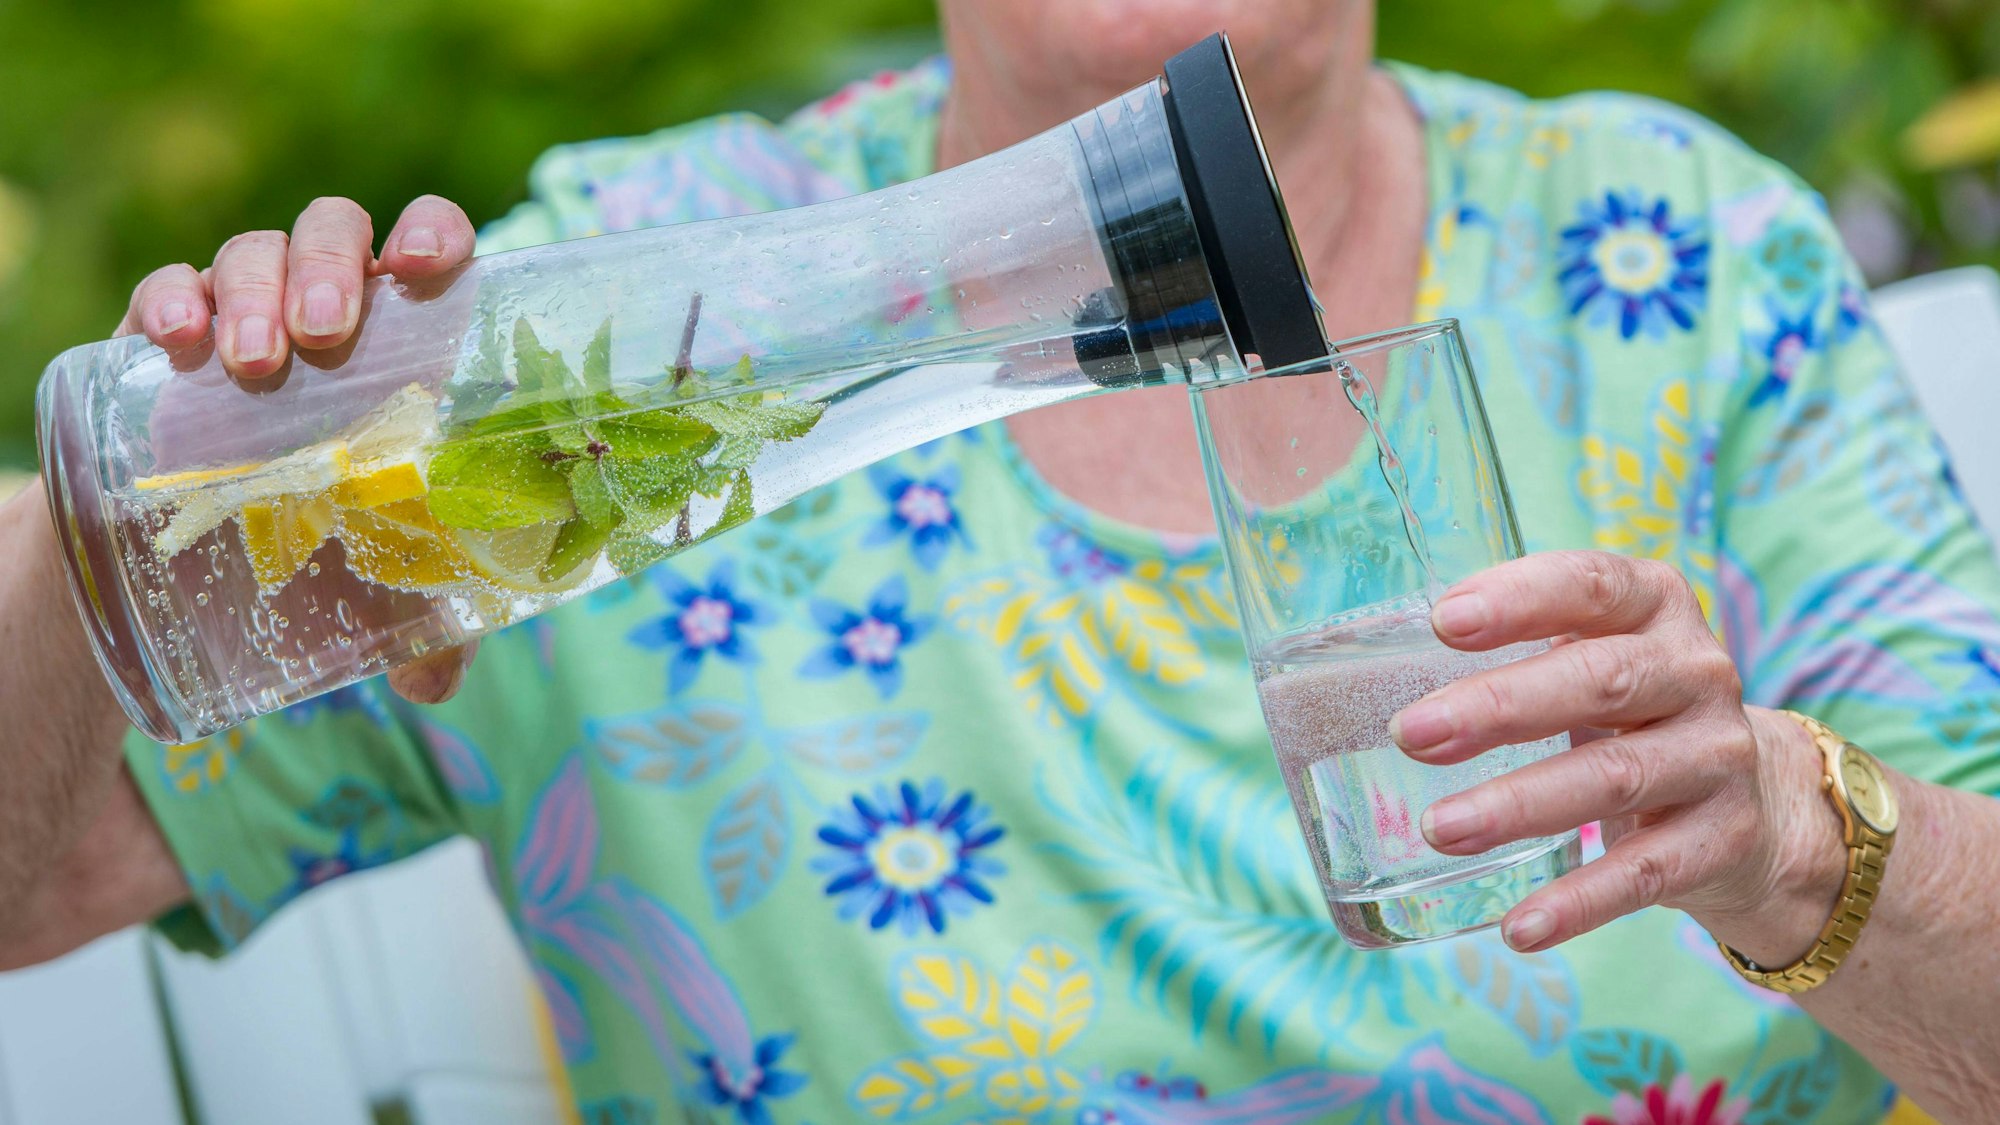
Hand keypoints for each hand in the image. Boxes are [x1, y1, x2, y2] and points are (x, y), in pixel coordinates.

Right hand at [117, 195, 481, 703]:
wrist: (202, 556)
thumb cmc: (324, 541)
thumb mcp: (383, 581)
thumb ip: (429, 626)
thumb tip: (437, 680)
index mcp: (405, 342)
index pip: (430, 247)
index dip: (433, 232)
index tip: (427, 266)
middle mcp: (329, 311)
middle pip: (336, 235)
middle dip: (332, 268)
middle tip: (327, 338)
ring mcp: (245, 317)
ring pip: (253, 253)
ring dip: (255, 290)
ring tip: (255, 363)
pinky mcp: (164, 343)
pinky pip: (163, 289)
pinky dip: (171, 301)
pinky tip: (177, 342)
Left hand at [1389, 550, 1842, 957]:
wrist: (1758, 801)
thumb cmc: (1630, 710)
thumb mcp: (1590, 656)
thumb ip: (1516, 648)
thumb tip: (1369, 679)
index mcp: (1653, 606)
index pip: (1590, 585)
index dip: (1519, 600)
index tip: (1441, 622)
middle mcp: (1697, 673)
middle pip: (1599, 681)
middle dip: (1497, 708)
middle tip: (1411, 735)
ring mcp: (1717, 757)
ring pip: (1613, 779)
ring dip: (1518, 806)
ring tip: (1441, 829)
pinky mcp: (1722, 838)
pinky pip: (1645, 875)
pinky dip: (1578, 903)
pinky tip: (1519, 925)